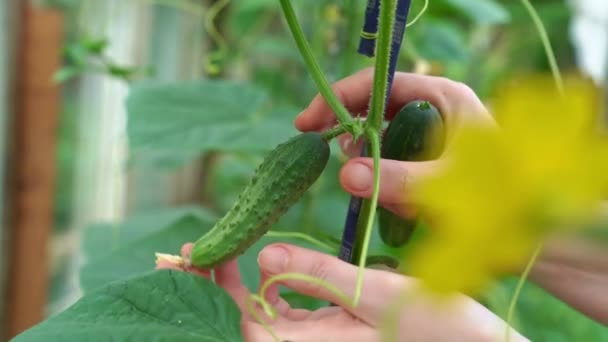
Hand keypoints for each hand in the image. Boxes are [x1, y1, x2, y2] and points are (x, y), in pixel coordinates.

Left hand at [157, 243, 527, 341]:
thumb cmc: (434, 328)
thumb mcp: (375, 295)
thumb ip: (318, 276)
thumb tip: (264, 257)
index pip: (241, 321)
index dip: (210, 288)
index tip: (195, 252)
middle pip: (244, 319)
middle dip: (215, 285)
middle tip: (194, 248)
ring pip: (261, 315)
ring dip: (237, 285)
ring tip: (219, 251)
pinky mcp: (331, 334)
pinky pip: (286, 313)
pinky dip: (268, 288)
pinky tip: (261, 267)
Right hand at [295, 67, 495, 217]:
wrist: (536, 231)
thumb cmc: (502, 198)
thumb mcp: (445, 186)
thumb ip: (397, 179)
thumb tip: (345, 173)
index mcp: (441, 96)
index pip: (377, 83)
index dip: (337, 99)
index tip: (307, 123)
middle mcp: (434, 109)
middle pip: (374, 110)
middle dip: (354, 138)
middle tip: (341, 164)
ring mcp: (431, 135)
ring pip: (381, 141)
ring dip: (374, 168)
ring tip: (390, 196)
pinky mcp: (429, 160)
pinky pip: (393, 164)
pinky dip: (388, 184)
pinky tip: (404, 206)